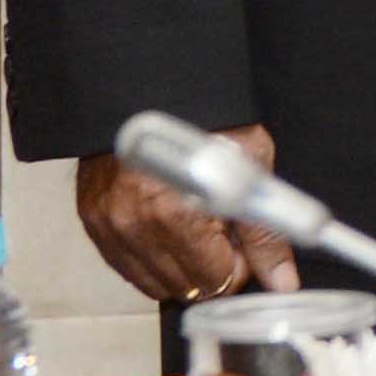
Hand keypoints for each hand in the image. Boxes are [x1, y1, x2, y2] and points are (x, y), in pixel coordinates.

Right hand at [76, 129, 296, 306]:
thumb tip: (282, 281)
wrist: (152, 91)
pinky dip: (151, 260)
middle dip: (213, 268)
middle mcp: (137, 226)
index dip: (241, 265)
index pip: (217, 278)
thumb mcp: (253, 168)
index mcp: (178, 213)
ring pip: (154, 283)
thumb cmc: (210, 123)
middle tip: (225, 237)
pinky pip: (125, 267)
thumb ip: (266, 233)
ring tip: (198, 231)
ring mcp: (110, 226)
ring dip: (181, 267)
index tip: (247, 246)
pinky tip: (169, 234)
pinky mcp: (93, 221)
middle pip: (187, 285)